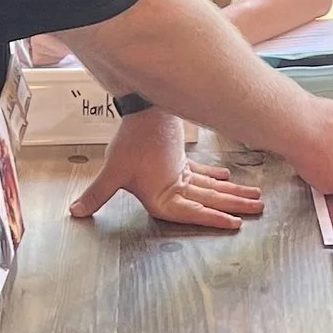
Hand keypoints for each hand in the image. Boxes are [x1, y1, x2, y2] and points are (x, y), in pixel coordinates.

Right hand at [69, 110, 265, 232]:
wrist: (140, 109)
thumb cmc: (130, 140)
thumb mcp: (115, 171)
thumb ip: (98, 194)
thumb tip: (74, 212)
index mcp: (158, 197)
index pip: (191, 213)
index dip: (212, 218)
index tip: (234, 223)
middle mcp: (169, 190)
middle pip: (207, 202)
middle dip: (235, 205)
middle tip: (259, 209)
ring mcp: (176, 176)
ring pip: (211, 189)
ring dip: (233, 192)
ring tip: (256, 198)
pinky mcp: (179, 162)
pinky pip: (204, 174)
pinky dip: (217, 177)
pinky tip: (230, 178)